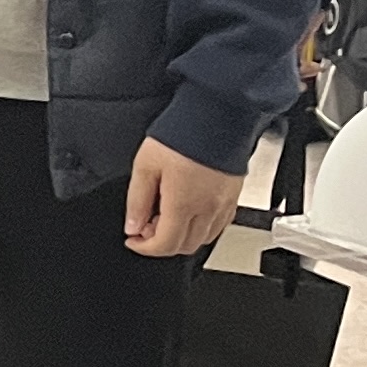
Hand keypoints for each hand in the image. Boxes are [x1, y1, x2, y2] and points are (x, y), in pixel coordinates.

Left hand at [124, 138, 246, 260]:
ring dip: (181, 237)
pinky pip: (218, 226)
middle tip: (146, 224)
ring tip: (165, 214)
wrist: (217, 118)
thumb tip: (132, 225)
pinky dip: (201, 229)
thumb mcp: (145, 165)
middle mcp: (208, 210)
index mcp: (183, 204)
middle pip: (185, 247)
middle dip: (161, 243)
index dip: (144, 248)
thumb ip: (138, 200)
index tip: (132, 239)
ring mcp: (224, 206)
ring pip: (203, 240)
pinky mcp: (234, 198)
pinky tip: (187, 212)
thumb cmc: (182, 135)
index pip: (165, 245)